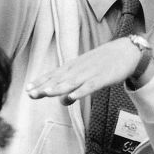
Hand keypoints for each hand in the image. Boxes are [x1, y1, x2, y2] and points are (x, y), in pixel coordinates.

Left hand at [26, 37, 153, 104]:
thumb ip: (73, 87)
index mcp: (74, 67)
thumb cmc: (104, 63)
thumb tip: (63, 101)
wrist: (126, 52)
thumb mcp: (86, 73)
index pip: (54, 75)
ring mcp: (90, 73)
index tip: (27, 89)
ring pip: (72, 82)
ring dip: (59, 88)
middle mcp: (79, 69)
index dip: (41, 82)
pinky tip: (73, 97)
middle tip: (30, 94)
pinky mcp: (103, 78)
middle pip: (59, 79)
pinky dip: (81, 91)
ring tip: (46, 93)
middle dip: (44, 86)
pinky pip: (91, 86)